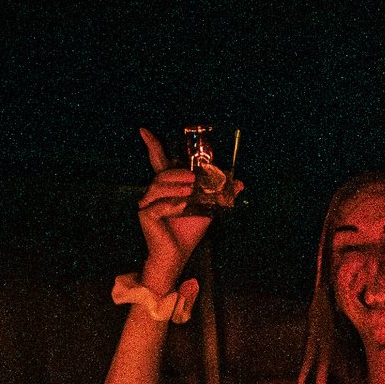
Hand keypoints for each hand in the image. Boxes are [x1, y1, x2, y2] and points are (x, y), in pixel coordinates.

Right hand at [135, 132, 216, 291]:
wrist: (179, 253)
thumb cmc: (190, 230)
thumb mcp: (209, 208)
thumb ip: (221, 193)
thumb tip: (240, 183)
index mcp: (167, 186)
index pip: (158, 161)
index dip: (152, 145)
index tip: (144, 130)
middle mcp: (154, 192)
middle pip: (162, 173)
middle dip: (177, 173)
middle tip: (194, 178)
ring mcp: (147, 203)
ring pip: (159, 186)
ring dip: (176, 186)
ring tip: (191, 190)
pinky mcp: (145, 214)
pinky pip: (159, 204)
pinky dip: (172, 205)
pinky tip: (182, 208)